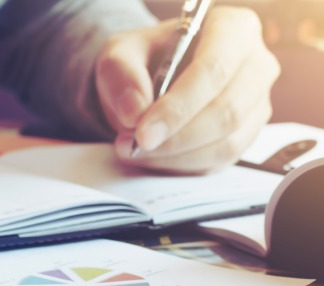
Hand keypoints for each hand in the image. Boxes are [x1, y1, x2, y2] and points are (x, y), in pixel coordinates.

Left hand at [95, 6, 279, 172]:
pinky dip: (183, 165)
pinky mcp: (247, 135)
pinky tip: (154, 157)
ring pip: (226, 142)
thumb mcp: (120, 53)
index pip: (214, 70)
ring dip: (176, 156)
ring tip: (135, 151)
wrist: (152, 77)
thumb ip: (122, 75)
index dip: (178, 107)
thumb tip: (135, 112)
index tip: (142, 132)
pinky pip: (220, 160)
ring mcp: (256, 103)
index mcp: (233, 28)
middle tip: (134, 146)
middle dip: (175, 138)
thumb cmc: (145, 57)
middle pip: (226, 111)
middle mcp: (256, 64)